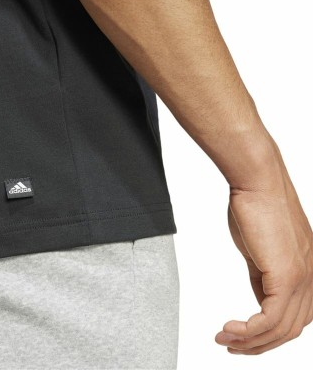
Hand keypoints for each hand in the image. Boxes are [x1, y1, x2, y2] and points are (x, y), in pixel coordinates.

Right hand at [215, 163, 312, 354]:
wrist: (257, 183)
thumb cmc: (256, 208)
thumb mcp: (259, 250)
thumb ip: (262, 276)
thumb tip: (259, 298)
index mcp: (307, 273)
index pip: (294, 317)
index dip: (269, 334)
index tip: (242, 337)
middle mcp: (312, 279)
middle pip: (290, 330)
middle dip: (259, 345)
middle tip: (231, 346)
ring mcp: (303, 278)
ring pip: (282, 329)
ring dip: (251, 342)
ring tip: (224, 339)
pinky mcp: (288, 275)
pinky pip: (271, 318)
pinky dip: (250, 330)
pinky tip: (230, 330)